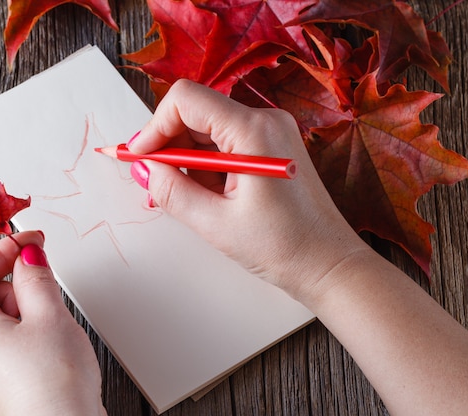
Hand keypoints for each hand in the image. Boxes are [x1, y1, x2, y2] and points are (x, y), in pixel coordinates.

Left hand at [0, 231, 106, 415]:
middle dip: (15, 276)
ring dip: (25, 301)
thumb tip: (28, 254)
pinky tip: (50, 333)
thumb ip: (36, 276)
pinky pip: (5, 334)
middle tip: (45, 275)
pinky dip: (26, 323)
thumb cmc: (51, 382)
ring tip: (52, 316)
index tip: (28, 241)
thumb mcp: (48, 314)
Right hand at [128, 79, 369, 296]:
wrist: (328, 264)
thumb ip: (171, 190)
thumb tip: (143, 168)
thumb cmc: (284, 247)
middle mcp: (266, 120)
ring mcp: (272, 132)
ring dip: (188, 161)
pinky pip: (226, 144)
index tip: (140, 157)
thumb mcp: (215, 223)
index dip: (155, 126)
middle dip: (169, 146)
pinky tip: (209, 197)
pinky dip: (208, 167)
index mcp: (254, 130)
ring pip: (209, 131)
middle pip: (197, 113)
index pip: (186, 99)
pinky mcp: (272, 147)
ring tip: (189, 200)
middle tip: (155, 184)